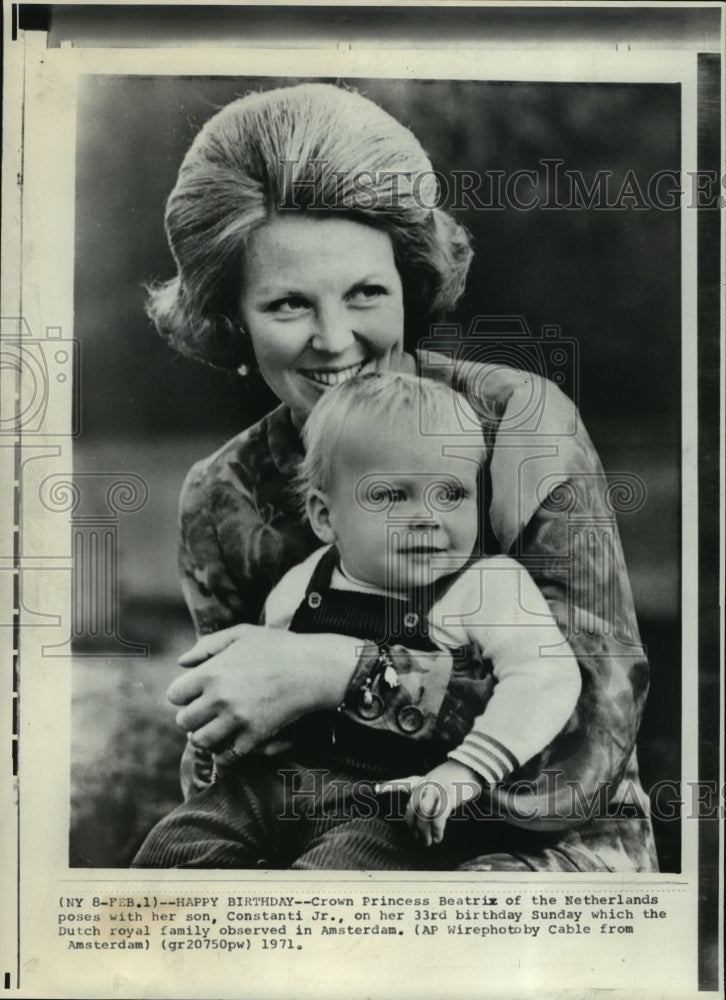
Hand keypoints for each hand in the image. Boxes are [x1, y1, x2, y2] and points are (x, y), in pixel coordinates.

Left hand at [167, 625, 356, 755]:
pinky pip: (227, 757)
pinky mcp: (255, 735)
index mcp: (212, 672)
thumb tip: (182, 662)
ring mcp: (237, 719)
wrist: (312, 667)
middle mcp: (219, 697)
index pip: (175, 695)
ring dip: (204, 737)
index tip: (194, 694)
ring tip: (214, 729)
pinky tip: (228, 745)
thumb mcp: (241, 634)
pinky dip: (224, 755)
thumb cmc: (277, 646)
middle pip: (183, 721)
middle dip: (191, 718)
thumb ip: (208, 645)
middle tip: (203, 714)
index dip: (183, 695)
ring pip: (201, 741)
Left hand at [378, 760, 482, 846]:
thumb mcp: (441, 778)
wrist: (474, 764)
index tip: (376, 788)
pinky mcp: (449, 795)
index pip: (403, 782)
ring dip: (424, 832)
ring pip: (424, 815)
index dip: (389, 786)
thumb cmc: (459, 774)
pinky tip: (438, 836)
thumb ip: (431, 791)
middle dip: (412, 826)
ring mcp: (437, 789)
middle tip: (417, 839)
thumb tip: (426, 811)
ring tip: (429, 842)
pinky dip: (437, 829)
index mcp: (424, 780)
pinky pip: (439, 816)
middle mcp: (427, 784)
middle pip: (411, 808)